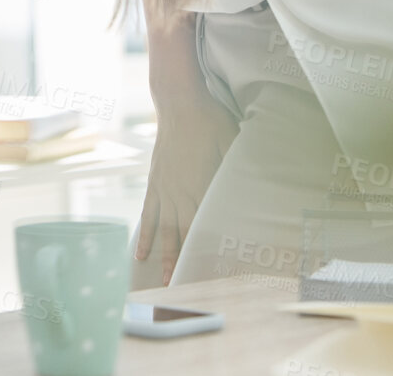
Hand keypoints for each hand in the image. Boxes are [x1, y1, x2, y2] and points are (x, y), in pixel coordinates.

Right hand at [136, 97, 241, 283]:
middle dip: (183, 263)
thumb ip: (238, 168)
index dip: (206, 251)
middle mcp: (181, 192)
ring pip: (164, 230)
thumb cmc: (211, 120)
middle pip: (183, 234)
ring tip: (162, 280)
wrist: (179, 102)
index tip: (208, 274)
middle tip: (182, 289)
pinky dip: (145, 234)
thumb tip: (253, 187)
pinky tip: (140, 253)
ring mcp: (165, 188)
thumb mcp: (233, 142)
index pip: (205, 225)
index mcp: (203, 184)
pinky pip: (148, 214)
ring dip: (164, 256)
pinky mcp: (155, 182)